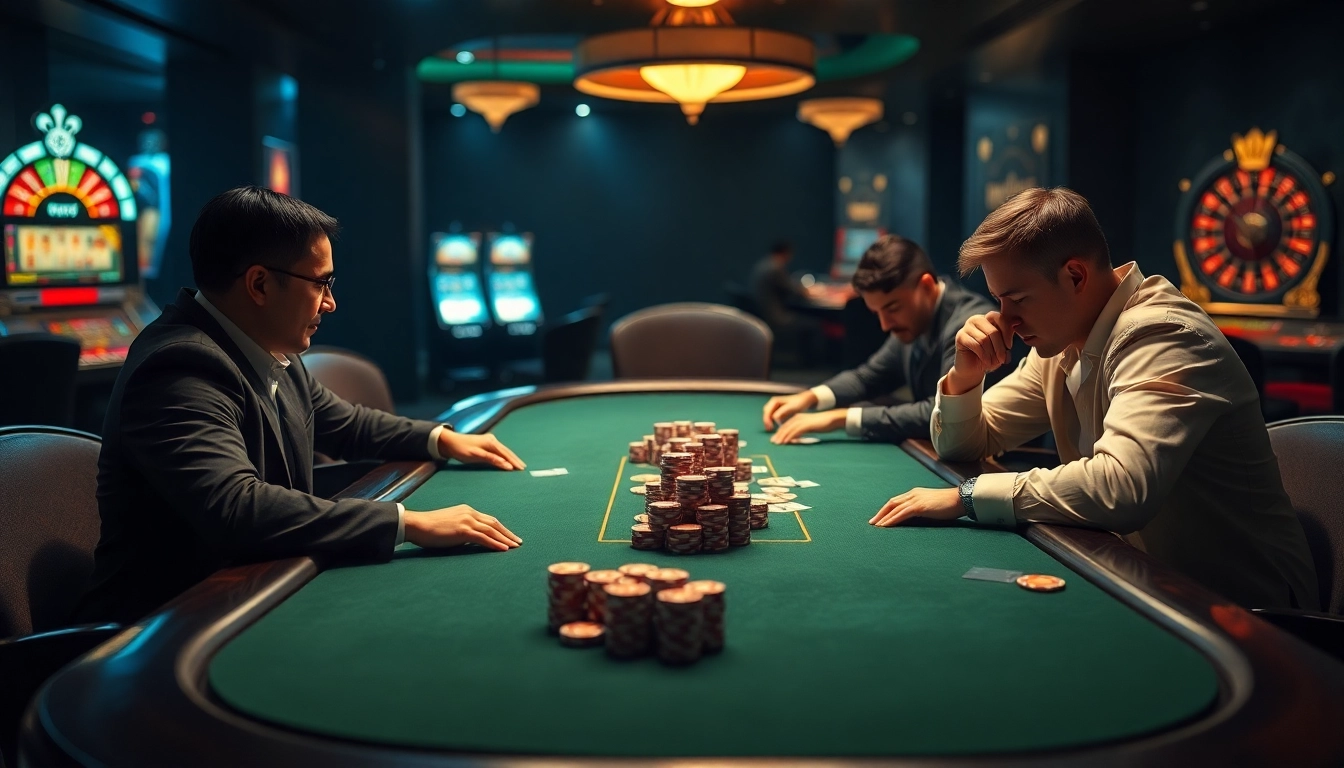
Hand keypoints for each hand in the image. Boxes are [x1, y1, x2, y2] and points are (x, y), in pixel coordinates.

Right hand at [404, 504, 521, 550]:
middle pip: (494, 524)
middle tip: (518, 542)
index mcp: (467, 510)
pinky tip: (503, 549)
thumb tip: (471, 539)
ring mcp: (467, 521)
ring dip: (505, 539)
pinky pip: (483, 538)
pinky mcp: (463, 530)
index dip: (501, 528)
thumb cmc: (429, 528)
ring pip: (491, 531)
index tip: (509, 536)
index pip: (489, 520)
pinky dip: (495, 544)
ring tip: (514, 547)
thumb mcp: (449, 525)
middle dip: (507, 533)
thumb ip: (462, 529)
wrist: (416, 525)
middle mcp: (469, 513)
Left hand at [438, 431, 524, 469]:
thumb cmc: (461, 449)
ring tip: (519, 466)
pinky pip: (499, 451)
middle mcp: (492, 440)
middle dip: (516, 460)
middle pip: (507, 451)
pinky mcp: (487, 444)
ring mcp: (490, 441)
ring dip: (511, 458)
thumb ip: (491, 459)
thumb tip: (506, 465)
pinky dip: (505, 457)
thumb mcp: (475, 455)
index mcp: (491, 442)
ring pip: (504, 451)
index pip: (506, 453)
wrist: (450, 442)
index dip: (514, 461)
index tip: (521, 469)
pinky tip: (508, 461)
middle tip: (524, 468)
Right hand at [763, 391, 818, 429]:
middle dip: (766, 421)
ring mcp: (775, 406)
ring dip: (768, 422)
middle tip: (769, 429)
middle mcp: (773, 403)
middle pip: (766, 413)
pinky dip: (772, 421)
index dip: (767, 419)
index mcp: (774, 401)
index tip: (770, 426)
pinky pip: (772, 416)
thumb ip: (781, 411)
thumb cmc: (798, 403)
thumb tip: (773, 417)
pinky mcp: (778, 410)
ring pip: (768, 415)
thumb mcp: (790, 407)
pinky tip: (774, 427)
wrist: (804, 400)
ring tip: (770, 429)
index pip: (767, 411)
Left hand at [771, 409, 844, 443]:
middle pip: (785, 427)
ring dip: (782, 437)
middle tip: (773, 443)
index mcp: (798, 417)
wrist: (831, 419)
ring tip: (778, 444)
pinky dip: (790, 437)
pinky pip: (796, 431)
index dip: (779, 433)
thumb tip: (795, 439)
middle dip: (778, 435)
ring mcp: (802, 421)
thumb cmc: (821, 424)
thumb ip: (801, 431)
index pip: (785, 425)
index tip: (774, 439)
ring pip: (789, 429)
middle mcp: (798, 418)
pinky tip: (787, 442)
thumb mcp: (809, 427)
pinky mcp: (807, 425)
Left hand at [869, 487, 962, 526]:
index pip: (897, 501)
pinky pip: (901, 514)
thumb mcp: (932, 507)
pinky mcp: (919, 506)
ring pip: (894, 508)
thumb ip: (923, 510)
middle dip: (881, 513)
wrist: (961, 499)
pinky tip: (886, 526)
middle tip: (872, 523)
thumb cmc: (950, 505)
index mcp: (916, 493)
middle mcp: (913, 494)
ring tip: (876, 527)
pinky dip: (892, 520)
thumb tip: (915, 520)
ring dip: (883, 518)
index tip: (879, 517)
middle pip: (891, 503)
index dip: (887, 509)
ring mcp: (916, 499)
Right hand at [946, 312, 1013, 394]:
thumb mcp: (1003, 346)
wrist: (973, 369)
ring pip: (984, 339)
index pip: (1000, 318)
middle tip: (1002, 359)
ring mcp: (967, 327)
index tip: (1009, 347)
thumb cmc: (990, 356)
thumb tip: (1017, 321)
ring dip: (991, 354)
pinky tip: (986, 362)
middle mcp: (977, 319)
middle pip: (993, 331)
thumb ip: (1009, 334)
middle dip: (1000, 347)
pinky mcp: (960, 337)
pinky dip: (983, 356)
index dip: (1007, 333)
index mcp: (988, 318)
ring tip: (993, 362)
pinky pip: (975, 345)